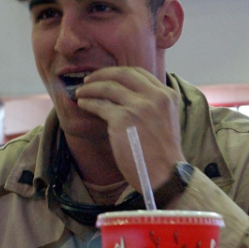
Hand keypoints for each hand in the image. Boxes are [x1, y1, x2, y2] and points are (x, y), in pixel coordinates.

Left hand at [74, 67, 184, 192]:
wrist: (167, 175)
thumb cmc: (164, 154)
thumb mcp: (166, 120)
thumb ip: (153, 105)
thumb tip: (127, 96)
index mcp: (167, 95)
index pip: (140, 73)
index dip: (119, 72)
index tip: (107, 76)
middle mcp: (154, 96)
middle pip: (122, 74)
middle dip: (102, 74)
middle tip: (89, 80)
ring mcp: (138, 106)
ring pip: (108, 87)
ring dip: (91, 88)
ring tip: (80, 92)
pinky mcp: (122, 119)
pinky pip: (100, 105)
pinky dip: (88, 102)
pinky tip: (83, 104)